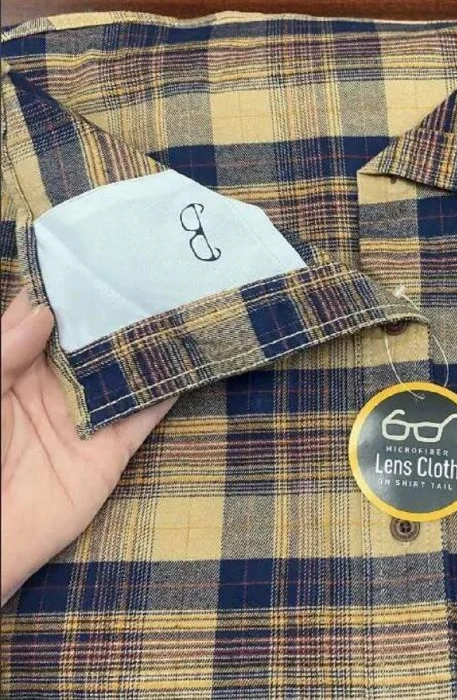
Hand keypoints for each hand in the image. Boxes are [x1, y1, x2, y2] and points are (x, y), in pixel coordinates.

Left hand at [1, 290, 174, 603]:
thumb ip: (3, 351)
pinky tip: (195, 355)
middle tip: (155, 264)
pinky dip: (170, 388)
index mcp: (13, 364)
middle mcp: (53, 384)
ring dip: (151, 341)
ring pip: (124, 369)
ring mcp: (85, 416)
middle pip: (92, 336)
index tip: (98, 247)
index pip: (43, 312)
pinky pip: (145, 415)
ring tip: (185, 299)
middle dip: (118, 304)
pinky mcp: (111, 451)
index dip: (67, 283)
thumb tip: (45, 311)